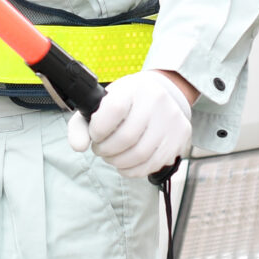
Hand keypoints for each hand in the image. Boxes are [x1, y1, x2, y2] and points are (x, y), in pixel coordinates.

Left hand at [65, 70, 194, 178]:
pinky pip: (153, 164)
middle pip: (126, 137)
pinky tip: (126, 164)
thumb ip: (82, 124)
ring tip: (112, 157)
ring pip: (140, 155)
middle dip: (106, 150)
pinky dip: (134, 170)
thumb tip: (79, 146)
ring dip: (119, 162)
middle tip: (100, 149)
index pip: (114, 109)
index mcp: (134, 88)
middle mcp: (157, 101)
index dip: (99, 128)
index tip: (95, 134)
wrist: (162, 94)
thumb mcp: (103, 102)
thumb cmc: (128, 100)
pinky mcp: (179, 137)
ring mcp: (171, 120)